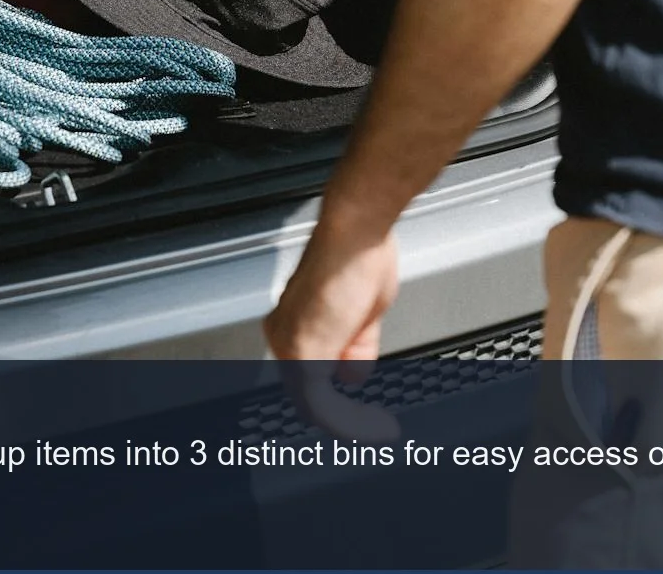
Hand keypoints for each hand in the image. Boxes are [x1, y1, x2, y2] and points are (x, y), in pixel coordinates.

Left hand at [263, 225, 402, 440]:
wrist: (356, 234)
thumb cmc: (361, 257)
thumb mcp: (363, 314)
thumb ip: (355, 348)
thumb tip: (353, 377)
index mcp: (293, 323)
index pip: (306, 375)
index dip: (334, 401)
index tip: (360, 417)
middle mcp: (284, 335)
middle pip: (309, 392)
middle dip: (344, 413)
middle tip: (373, 427)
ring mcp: (291, 346)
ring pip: (315, 404)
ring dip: (351, 423)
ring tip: (378, 428)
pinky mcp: (305, 354)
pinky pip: (323, 405)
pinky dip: (350, 422)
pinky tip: (371, 425)